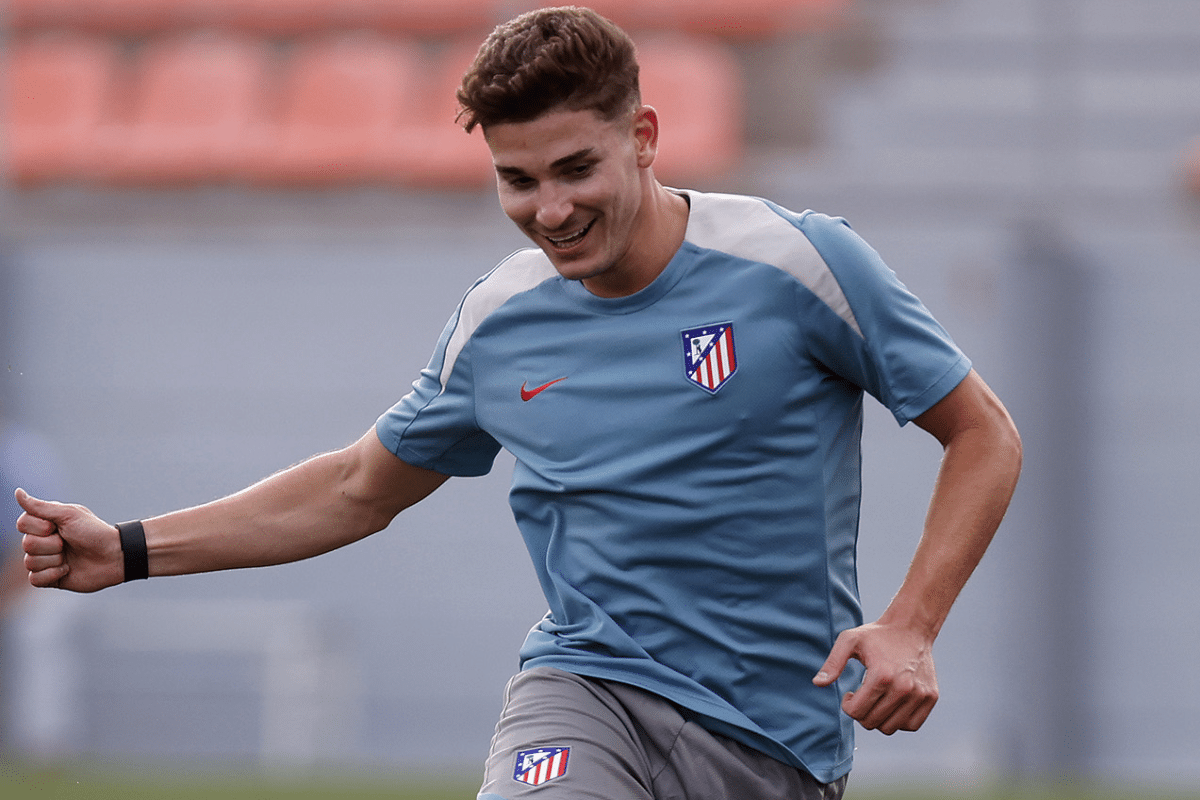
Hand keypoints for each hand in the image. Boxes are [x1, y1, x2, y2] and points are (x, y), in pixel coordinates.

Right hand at [15, 489, 124, 591]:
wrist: (114, 556)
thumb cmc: (94, 532)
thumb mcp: (68, 514)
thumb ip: (40, 506)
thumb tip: (17, 492)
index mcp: (46, 524)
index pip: (22, 524)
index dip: (39, 527)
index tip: (57, 526)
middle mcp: (43, 541)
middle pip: (26, 544)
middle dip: (51, 545)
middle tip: (68, 543)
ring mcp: (46, 560)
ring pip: (29, 562)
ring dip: (54, 559)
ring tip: (70, 557)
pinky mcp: (50, 578)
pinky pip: (34, 580)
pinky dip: (52, 574)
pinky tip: (67, 570)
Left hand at [812, 620, 938, 734]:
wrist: (911, 627)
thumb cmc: (877, 635)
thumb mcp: (849, 641)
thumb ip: (832, 663)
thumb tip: (818, 683)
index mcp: (881, 676)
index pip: (856, 712)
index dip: (847, 705)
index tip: (849, 693)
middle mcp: (903, 688)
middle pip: (872, 722)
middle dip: (860, 713)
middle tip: (861, 697)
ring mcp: (919, 694)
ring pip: (890, 728)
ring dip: (878, 719)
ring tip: (875, 701)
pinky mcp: (931, 697)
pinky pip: (911, 725)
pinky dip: (898, 721)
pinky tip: (891, 705)